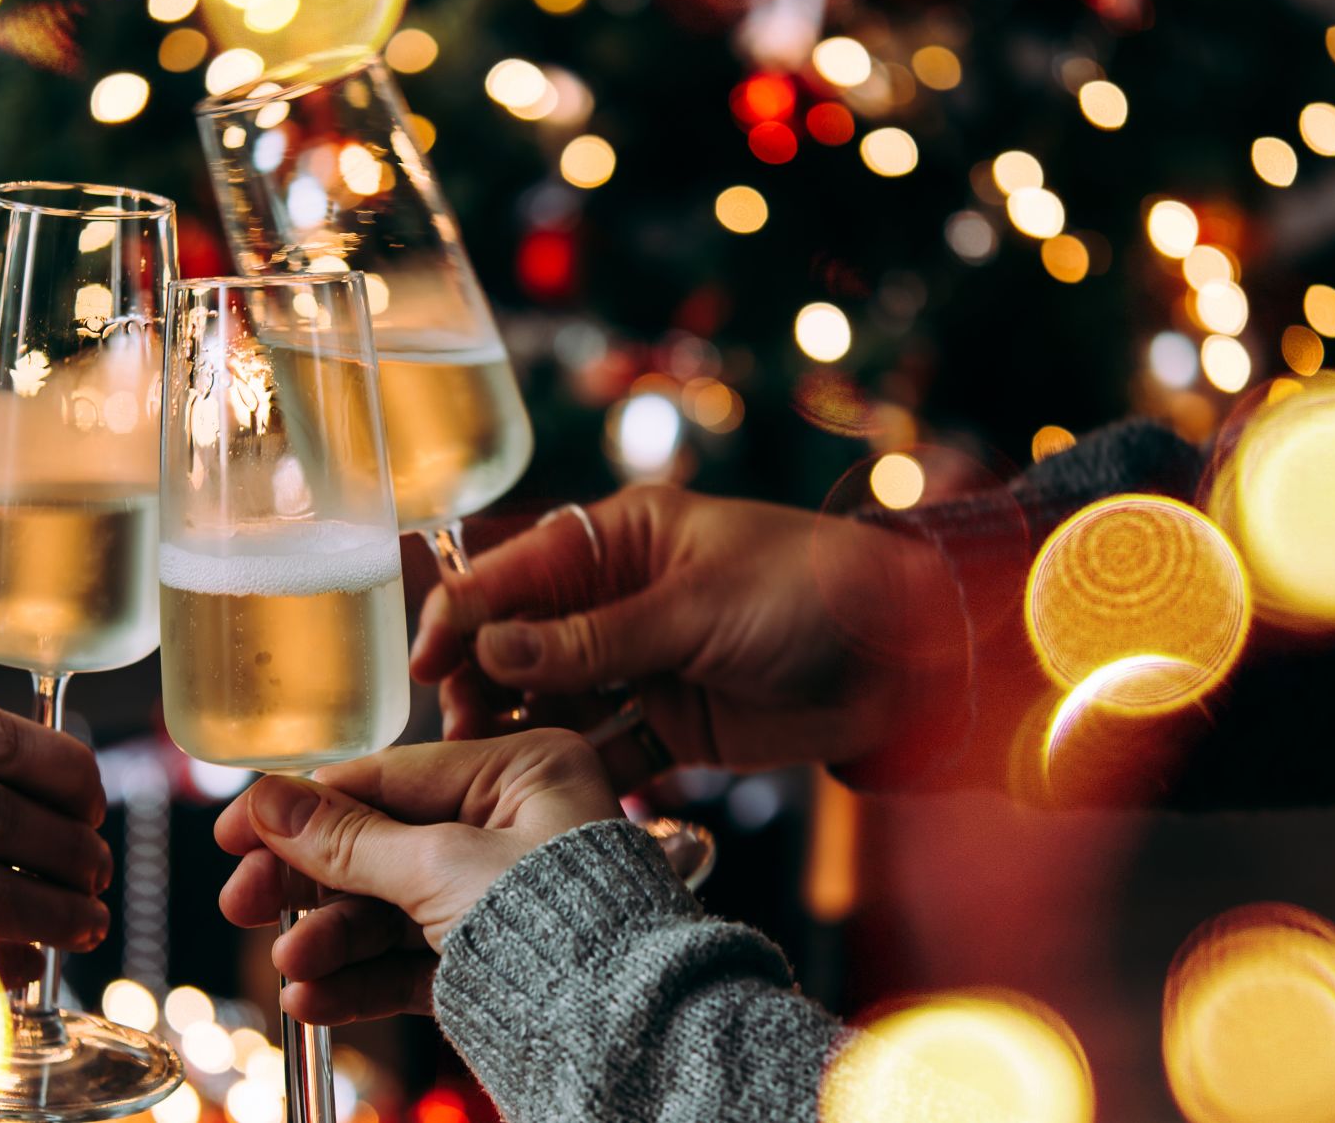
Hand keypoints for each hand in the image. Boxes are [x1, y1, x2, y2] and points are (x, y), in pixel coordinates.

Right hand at [212, 730, 619, 1025]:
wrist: (625, 1038)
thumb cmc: (560, 927)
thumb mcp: (440, 868)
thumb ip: (348, 839)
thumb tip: (270, 800)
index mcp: (525, 770)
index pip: (390, 776)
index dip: (305, 804)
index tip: (236, 829)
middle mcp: (517, 825)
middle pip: (382, 845)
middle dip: (311, 883)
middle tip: (243, 903)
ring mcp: (505, 897)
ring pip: (392, 910)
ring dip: (331, 941)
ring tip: (290, 969)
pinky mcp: (496, 964)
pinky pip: (412, 962)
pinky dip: (362, 980)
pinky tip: (314, 1000)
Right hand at [410, 486, 966, 775]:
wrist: (907, 659)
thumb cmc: (812, 592)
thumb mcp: (697, 607)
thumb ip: (594, 636)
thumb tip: (494, 645)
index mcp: (622, 539)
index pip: (516, 572)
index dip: (463, 614)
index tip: (427, 663)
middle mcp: (619, 599)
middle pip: (520, 640)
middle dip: (481, 679)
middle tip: (457, 727)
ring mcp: (642, 664)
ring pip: (551, 698)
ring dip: (516, 727)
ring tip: (482, 766)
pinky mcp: (670, 725)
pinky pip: (602, 747)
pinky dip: (571, 768)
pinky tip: (539, 794)